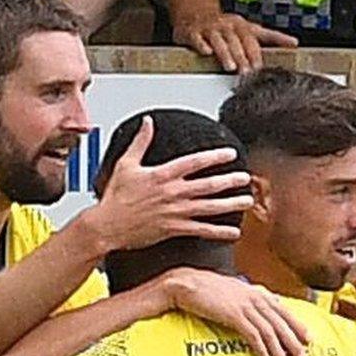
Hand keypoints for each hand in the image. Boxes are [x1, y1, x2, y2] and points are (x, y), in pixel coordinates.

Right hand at [89, 115, 253, 251]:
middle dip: (230, 181)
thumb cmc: (115, 197)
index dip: (215, 157)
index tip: (230, 154)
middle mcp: (173, 193)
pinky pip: (201, 230)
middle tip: (246, 178)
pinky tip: (233, 232)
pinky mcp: (174, 229)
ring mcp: (175, 212)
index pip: (195, 162)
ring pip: (210, 207)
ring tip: (247, 201)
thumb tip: (147, 122)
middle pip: (208, 185)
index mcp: (163, 175)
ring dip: (231, 204)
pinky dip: (219, 232)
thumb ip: (141, 142)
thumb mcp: (126, 164)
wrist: (107, 225)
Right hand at [161, 268, 308, 355]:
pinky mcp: (234, 316)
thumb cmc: (206, 287)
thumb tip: (267, 301)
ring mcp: (246, 306)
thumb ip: (251, 296)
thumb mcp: (234, 289)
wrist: (186, 283)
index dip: (298, 326)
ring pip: (271, 331)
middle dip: (295, 342)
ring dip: (281, 351)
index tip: (309, 339)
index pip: (284, 310)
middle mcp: (255, 298)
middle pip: (282, 323)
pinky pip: (254, 336)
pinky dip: (263, 350)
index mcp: (257, 291)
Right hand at [172, 12, 298, 72]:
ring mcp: (210, 29)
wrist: (197, 14)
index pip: (252, 38)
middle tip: (247, 71)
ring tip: (230, 66)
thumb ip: (272, 37)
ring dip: (225, 53)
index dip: (256, 52)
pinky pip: (198, 38)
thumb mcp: (250, 29)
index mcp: (241, 26)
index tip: (260, 66)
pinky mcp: (193, 33)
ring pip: (219, 40)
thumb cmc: (226, 26)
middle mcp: (227, 26)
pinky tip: (206, 52)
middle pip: (236, 41)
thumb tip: (294, 43)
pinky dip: (202, 45)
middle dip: (242, 56)